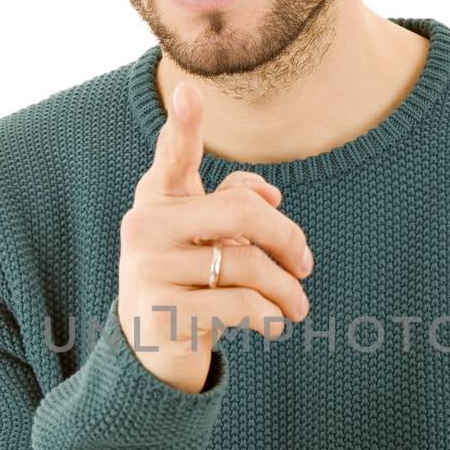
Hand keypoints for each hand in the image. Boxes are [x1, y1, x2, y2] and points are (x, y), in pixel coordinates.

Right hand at [116, 79, 313, 393]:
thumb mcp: (207, 241)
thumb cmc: (192, 284)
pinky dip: (270, 317)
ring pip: (248, 265)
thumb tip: (271, 194)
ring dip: (286, 290)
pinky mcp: (162, 312)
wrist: (152, 357)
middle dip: (287, 239)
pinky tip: (273, 326)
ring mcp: (148, 270)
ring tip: (296, 307)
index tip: (190, 92)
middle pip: (241, 212)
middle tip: (305, 265)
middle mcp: (144, 228)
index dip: (184, 125)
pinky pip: (241, 305)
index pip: (174, 157)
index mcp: (157, 200)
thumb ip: (234, 204)